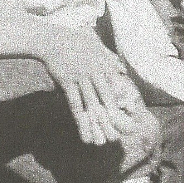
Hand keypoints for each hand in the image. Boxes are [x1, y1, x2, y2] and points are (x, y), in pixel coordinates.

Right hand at [36, 30, 134, 144]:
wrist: (52, 39)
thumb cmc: (73, 42)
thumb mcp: (96, 45)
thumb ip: (109, 58)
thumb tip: (122, 68)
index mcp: (104, 64)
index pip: (118, 88)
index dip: (124, 104)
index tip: (132, 119)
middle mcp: (95, 72)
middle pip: (107, 100)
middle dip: (114, 119)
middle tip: (121, 136)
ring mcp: (82, 78)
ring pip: (92, 106)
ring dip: (97, 126)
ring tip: (103, 142)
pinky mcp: (68, 83)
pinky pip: (76, 105)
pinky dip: (81, 121)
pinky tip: (84, 133)